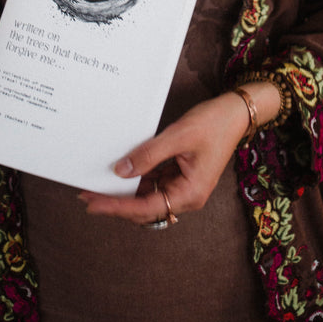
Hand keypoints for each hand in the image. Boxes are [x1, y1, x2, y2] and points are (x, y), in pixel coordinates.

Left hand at [78, 91, 250, 225]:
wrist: (235, 113)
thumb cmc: (213, 123)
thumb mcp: (177, 136)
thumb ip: (148, 155)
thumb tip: (121, 171)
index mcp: (190, 193)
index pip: (145, 208)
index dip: (117, 207)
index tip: (93, 204)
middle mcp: (187, 196)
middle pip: (144, 208)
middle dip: (116, 202)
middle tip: (87, 193)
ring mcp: (184, 187)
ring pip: (147, 197)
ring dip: (125, 192)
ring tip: (98, 184)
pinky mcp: (181, 176)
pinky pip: (154, 183)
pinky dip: (137, 179)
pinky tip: (121, 172)